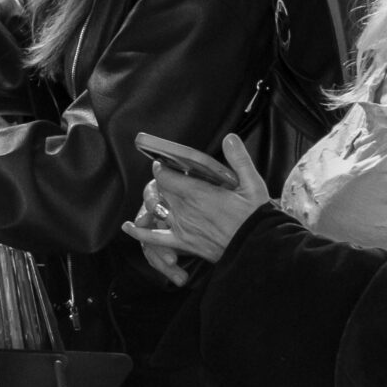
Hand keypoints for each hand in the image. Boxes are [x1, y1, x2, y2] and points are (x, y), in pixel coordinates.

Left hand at [122, 133, 270, 267]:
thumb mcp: (253, 184)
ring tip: (157, 194)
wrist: (258, 248)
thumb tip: (230, 138)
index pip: (166, 175)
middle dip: (162, 182)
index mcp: (198, 193)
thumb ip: (239, 159)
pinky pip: (154, 238)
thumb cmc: (256, 217)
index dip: (162, 167)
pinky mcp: (183, 243)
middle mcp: (185, 209)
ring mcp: (182, 226)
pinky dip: (139, 233)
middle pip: (160, 190)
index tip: (164, 162)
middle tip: (168, 177)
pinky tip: (128, 227)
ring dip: (154, 200)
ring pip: (156, 208)